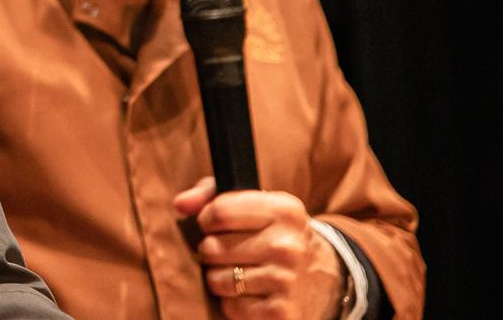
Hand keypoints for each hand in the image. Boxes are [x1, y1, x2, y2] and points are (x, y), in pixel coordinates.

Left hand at [172, 177, 344, 318]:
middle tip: (227, 253)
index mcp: (284, 210)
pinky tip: (249, 293)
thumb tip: (180, 205)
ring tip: (237, 272)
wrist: (323, 278)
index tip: (212, 225)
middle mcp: (288, 244)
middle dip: (210, 251)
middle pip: (212, 248)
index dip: (206, 220)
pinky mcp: (282, 312)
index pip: (219, 211)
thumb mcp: (255, 204)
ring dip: (219, 279)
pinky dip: (233, 303)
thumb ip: (212, 194)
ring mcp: (287, 280)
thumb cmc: (274, 233)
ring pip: (217, 280)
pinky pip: (231, 307)